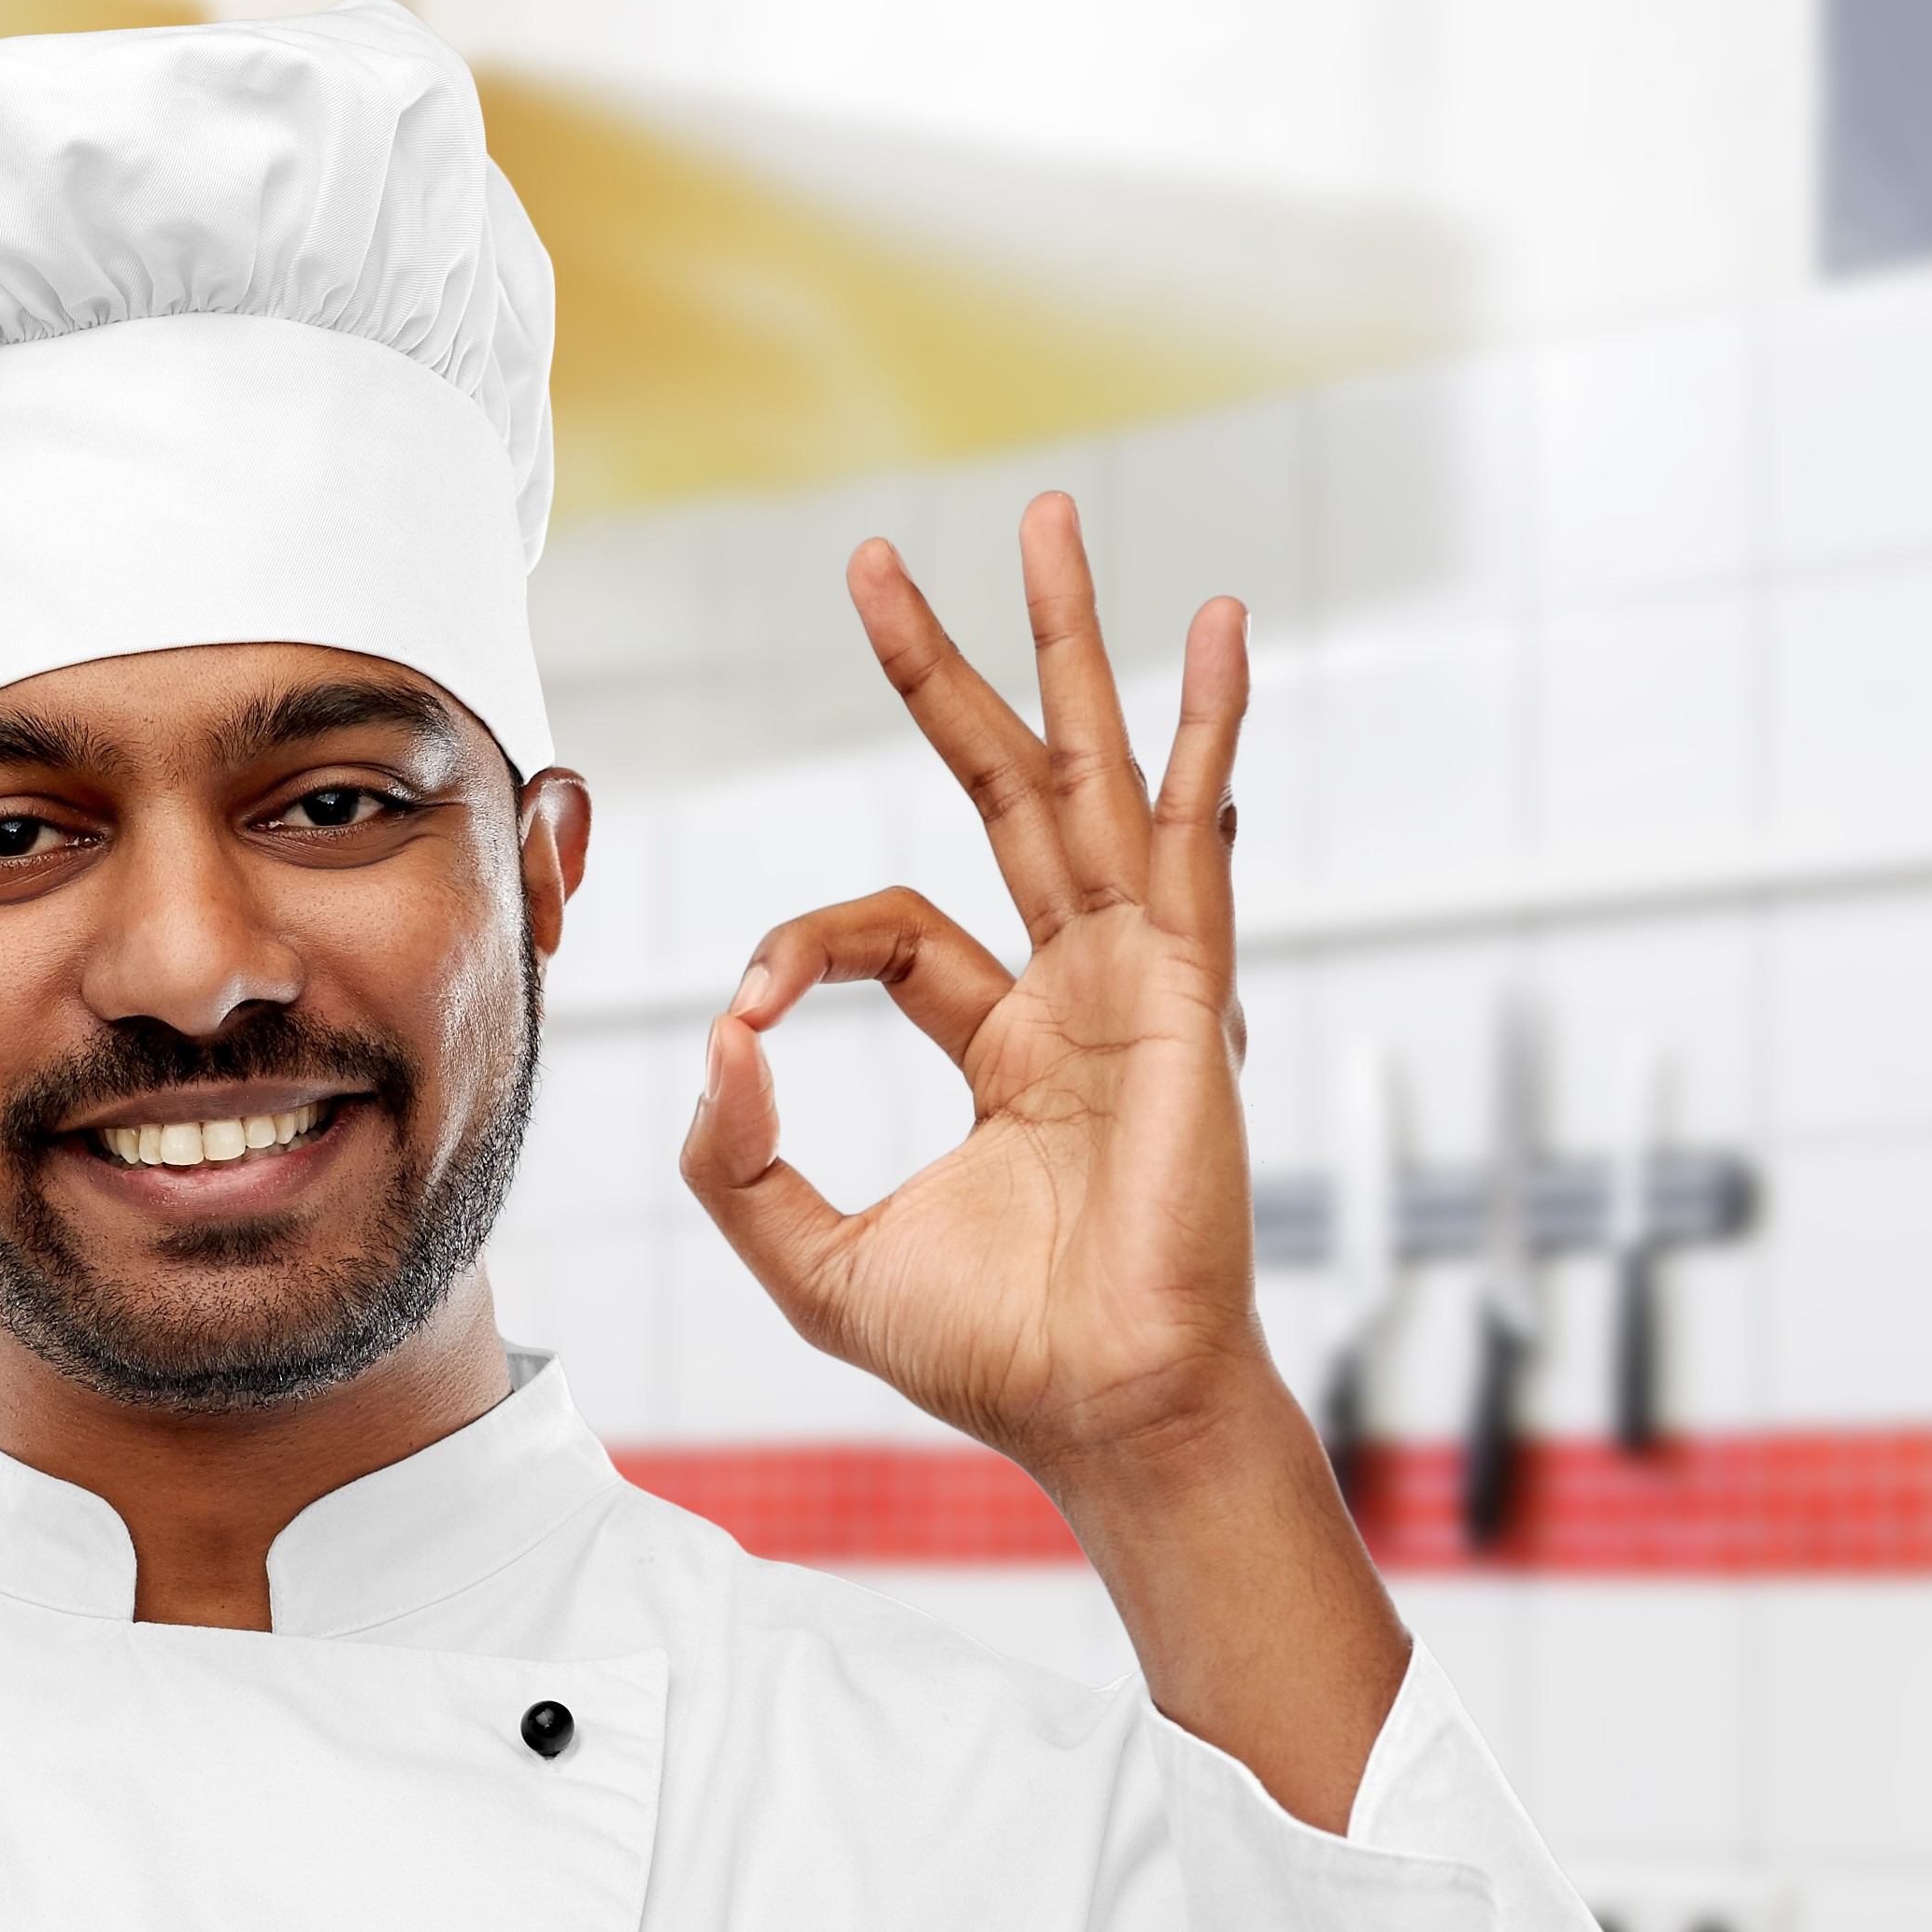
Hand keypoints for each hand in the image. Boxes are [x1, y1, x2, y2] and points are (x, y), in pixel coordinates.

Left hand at [680, 495, 1265, 1483]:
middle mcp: (1077, 990)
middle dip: (944, 672)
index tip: (745, 1014)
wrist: (1100, 1412)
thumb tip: (711, 1045)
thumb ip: (737, 1160)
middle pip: (1002, 790)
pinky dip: (1206, 731)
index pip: (886, 931)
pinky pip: (1189, 836)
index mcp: (1005, 1043)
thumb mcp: (811, 1255)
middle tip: (875, 559)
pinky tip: (1219, 631)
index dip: (798, 946)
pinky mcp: (1186, 992)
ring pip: (1089, 776)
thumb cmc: (989, 1355)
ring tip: (1048, 519)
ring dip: (1069, 646)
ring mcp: (1139, 979)